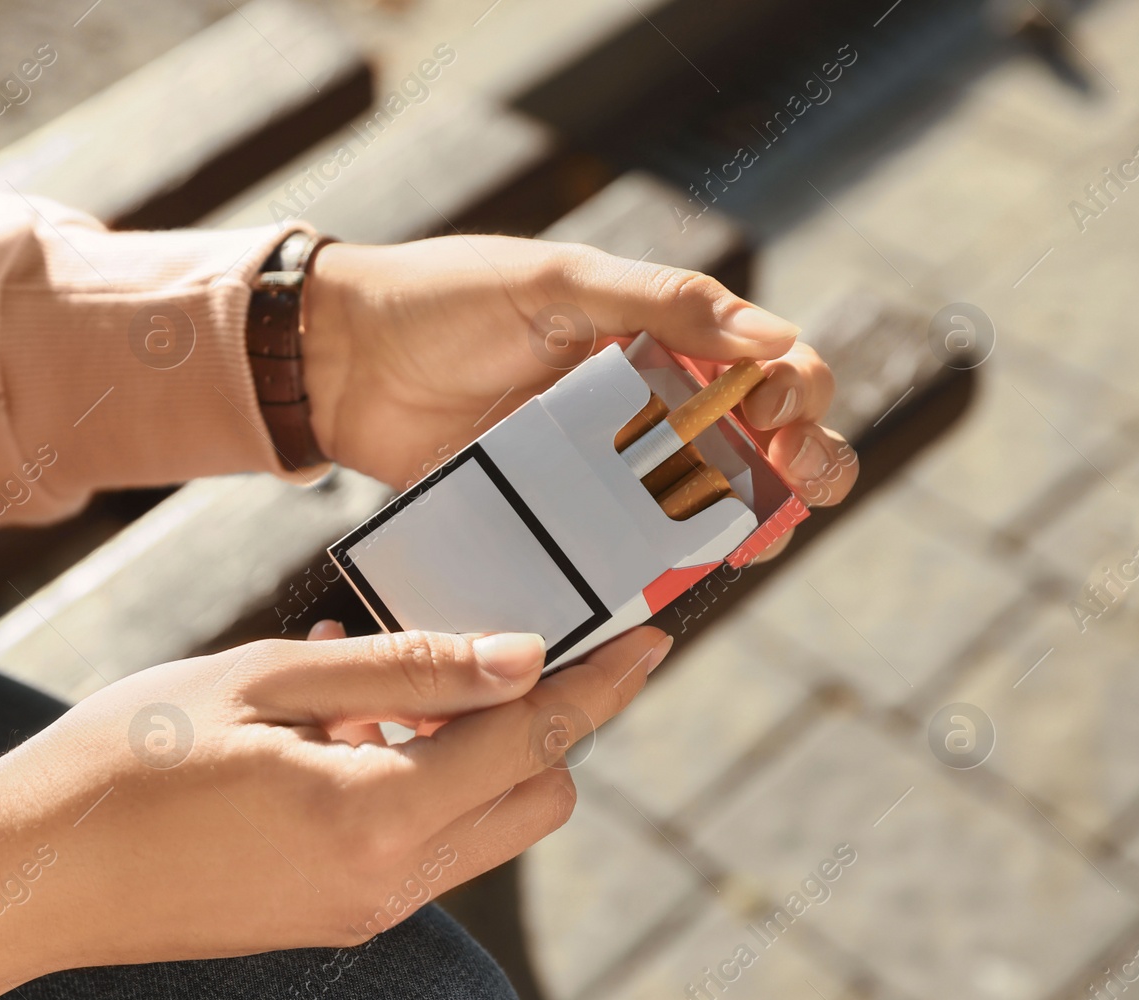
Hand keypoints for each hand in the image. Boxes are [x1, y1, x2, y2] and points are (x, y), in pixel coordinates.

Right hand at [0, 623, 671, 999]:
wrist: (24, 875)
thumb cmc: (124, 756)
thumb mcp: (262, 679)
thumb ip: (404, 666)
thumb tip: (522, 653)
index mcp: (374, 816)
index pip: (534, 739)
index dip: (601, 680)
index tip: (653, 631)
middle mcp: (388, 883)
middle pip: (533, 796)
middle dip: (542, 720)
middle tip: (485, 645)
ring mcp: (361, 912)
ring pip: (480, 823)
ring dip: (468, 749)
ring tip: (373, 680)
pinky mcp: (329, 918)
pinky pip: (417, 843)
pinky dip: (412, 779)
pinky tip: (334, 724)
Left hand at [302, 237, 858, 555]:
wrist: (337, 363)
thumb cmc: (442, 302)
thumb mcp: (553, 285)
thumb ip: (658, 303)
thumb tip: (773, 336)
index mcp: (653, 333)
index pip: (762, 362)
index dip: (792, 390)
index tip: (771, 413)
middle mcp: (641, 402)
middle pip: (755, 441)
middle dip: (801, 463)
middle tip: (795, 483)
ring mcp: (600, 467)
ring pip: (704, 503)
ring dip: (751, 522)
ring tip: (760, 538)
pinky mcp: (553, 519)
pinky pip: (624, 550)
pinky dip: (666, 564)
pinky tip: (686, 576)